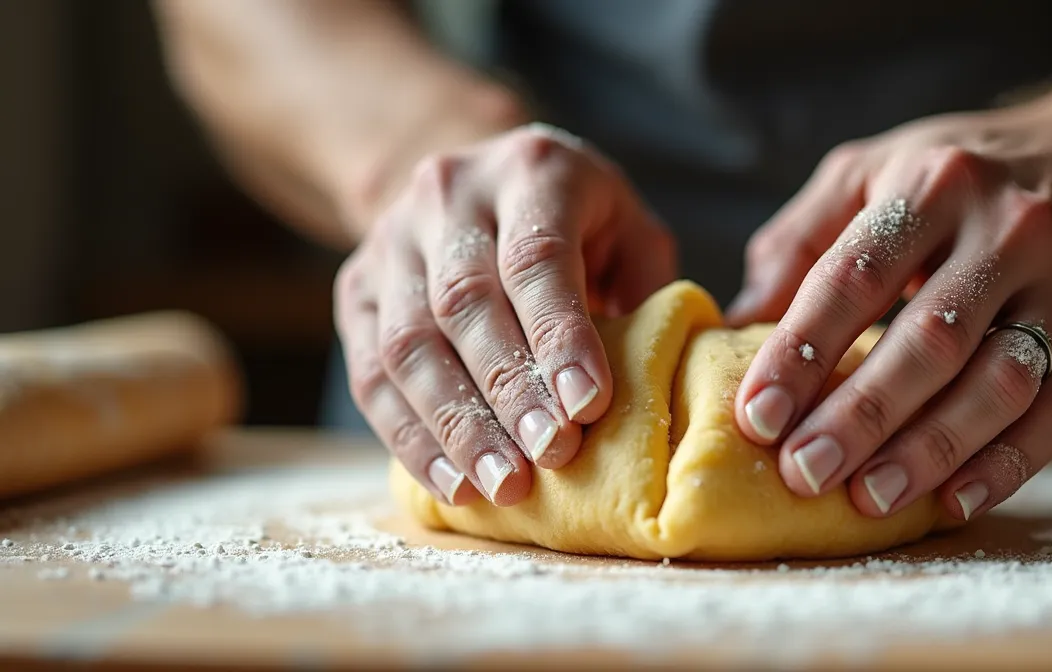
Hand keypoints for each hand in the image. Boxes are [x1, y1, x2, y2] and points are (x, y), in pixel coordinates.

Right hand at [335, 124, 676, 505]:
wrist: (476, 185)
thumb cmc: (578, 222)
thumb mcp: (628, 229)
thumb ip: (645, 289)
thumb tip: (654, 380)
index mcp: (530, 169)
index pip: (536, 256)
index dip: (560, 334)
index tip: (587, 405)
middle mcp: (447, 194)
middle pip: (467, 303)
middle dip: (511, 391)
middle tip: (552, 457)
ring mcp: (389, 242)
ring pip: (409, 344)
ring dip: (457, 426)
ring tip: (503, 485)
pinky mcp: (354, 291)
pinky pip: (369, 375)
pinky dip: (411, 438)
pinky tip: (453, 483)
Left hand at [728, 69, 1051, 519]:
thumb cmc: (969, 173)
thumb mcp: (877, 169)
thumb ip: (801, 240)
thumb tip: (733, 323)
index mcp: (934, 183)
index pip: (853, 275)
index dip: (800, 350)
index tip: (756, 414)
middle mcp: (1009, 229)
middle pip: (928, 338)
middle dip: (860, 414)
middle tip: (803, 471)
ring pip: (998, 383)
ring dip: (930, 449)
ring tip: (868, 497)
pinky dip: (1007, 464)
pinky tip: (953, 501)